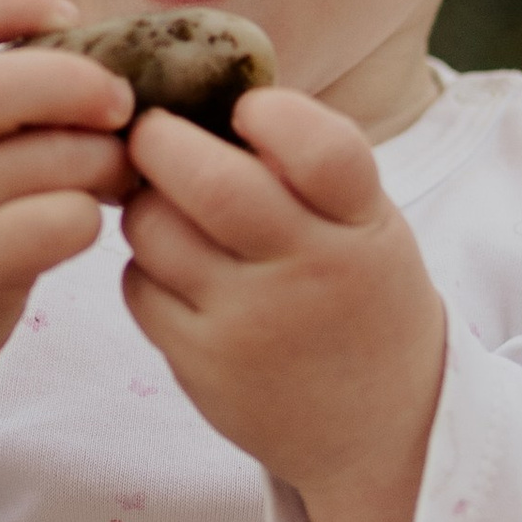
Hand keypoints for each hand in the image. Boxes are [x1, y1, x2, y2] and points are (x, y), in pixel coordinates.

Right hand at [0, 0, 132, 480]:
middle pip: (2, 83)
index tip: (66, 18)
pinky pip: (62, 219)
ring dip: (105, 160)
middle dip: (84, 84)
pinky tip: (78, 224)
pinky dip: (89, 217)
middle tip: (121, 104)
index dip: (16, 1)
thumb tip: (100, 50)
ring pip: (53, 156)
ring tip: (111, 173)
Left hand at [119, 89, 445, 521]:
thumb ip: (311, 169)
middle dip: (163, 141)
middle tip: (154, 133)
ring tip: (164, 203)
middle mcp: (310, 273)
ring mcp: (252, 323)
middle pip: (212, 184)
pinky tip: (174, 269)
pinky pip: (141, 288)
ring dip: (145, 205)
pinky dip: (144, 267)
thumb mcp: (369, 230)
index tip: (248, 109)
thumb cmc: (361, 299)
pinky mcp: (203, 365)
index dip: (273, 113)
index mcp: (363, 227)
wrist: (380, 429)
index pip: (321, 149)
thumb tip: (212, 91)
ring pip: (156, 232)